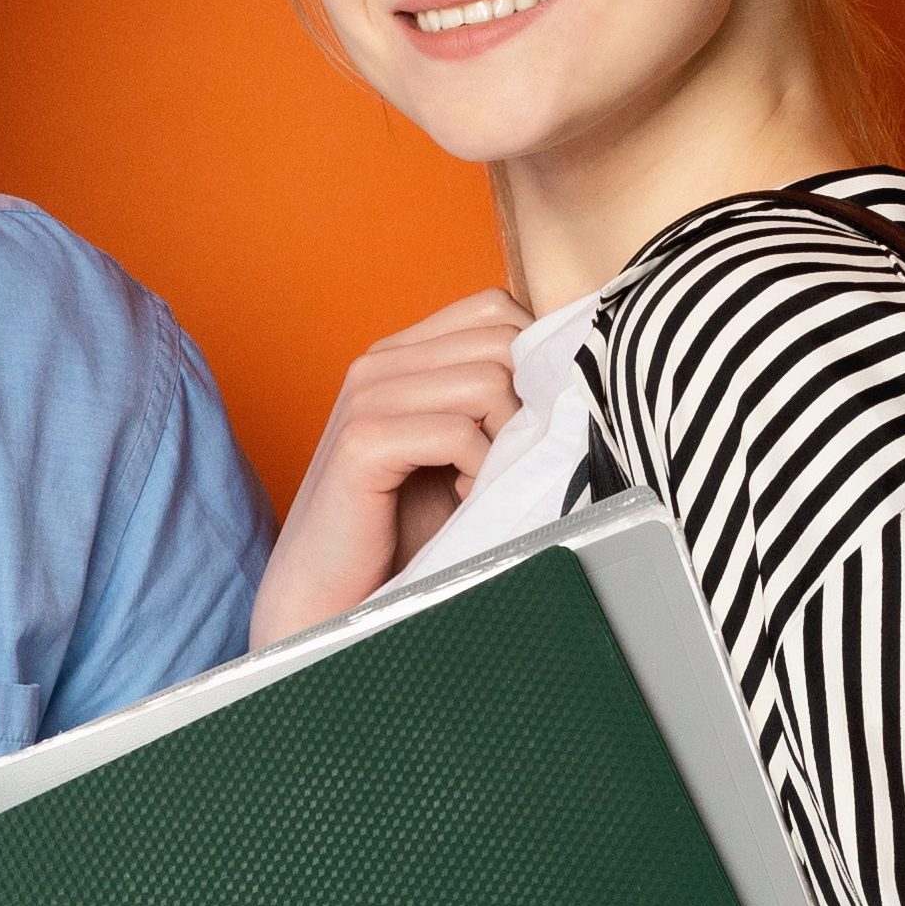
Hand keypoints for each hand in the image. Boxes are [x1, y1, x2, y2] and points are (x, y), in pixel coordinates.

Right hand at [249, 288, 528, 649]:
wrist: (331, 598)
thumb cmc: (400, 531)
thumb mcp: (457, 450)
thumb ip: (493, 401)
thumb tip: (573, 370)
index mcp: (399, 355)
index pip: (493, 307)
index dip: (532, 357)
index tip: (528, 421)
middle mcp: (377, 363)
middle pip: (500, 340)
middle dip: (526, 403)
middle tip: (509, 460)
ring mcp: (365, 397)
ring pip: (489, 381)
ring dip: (505, 442)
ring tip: (482, 484)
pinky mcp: (362, 442)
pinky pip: (459, 432)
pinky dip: (479, 472)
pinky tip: (463, 500)